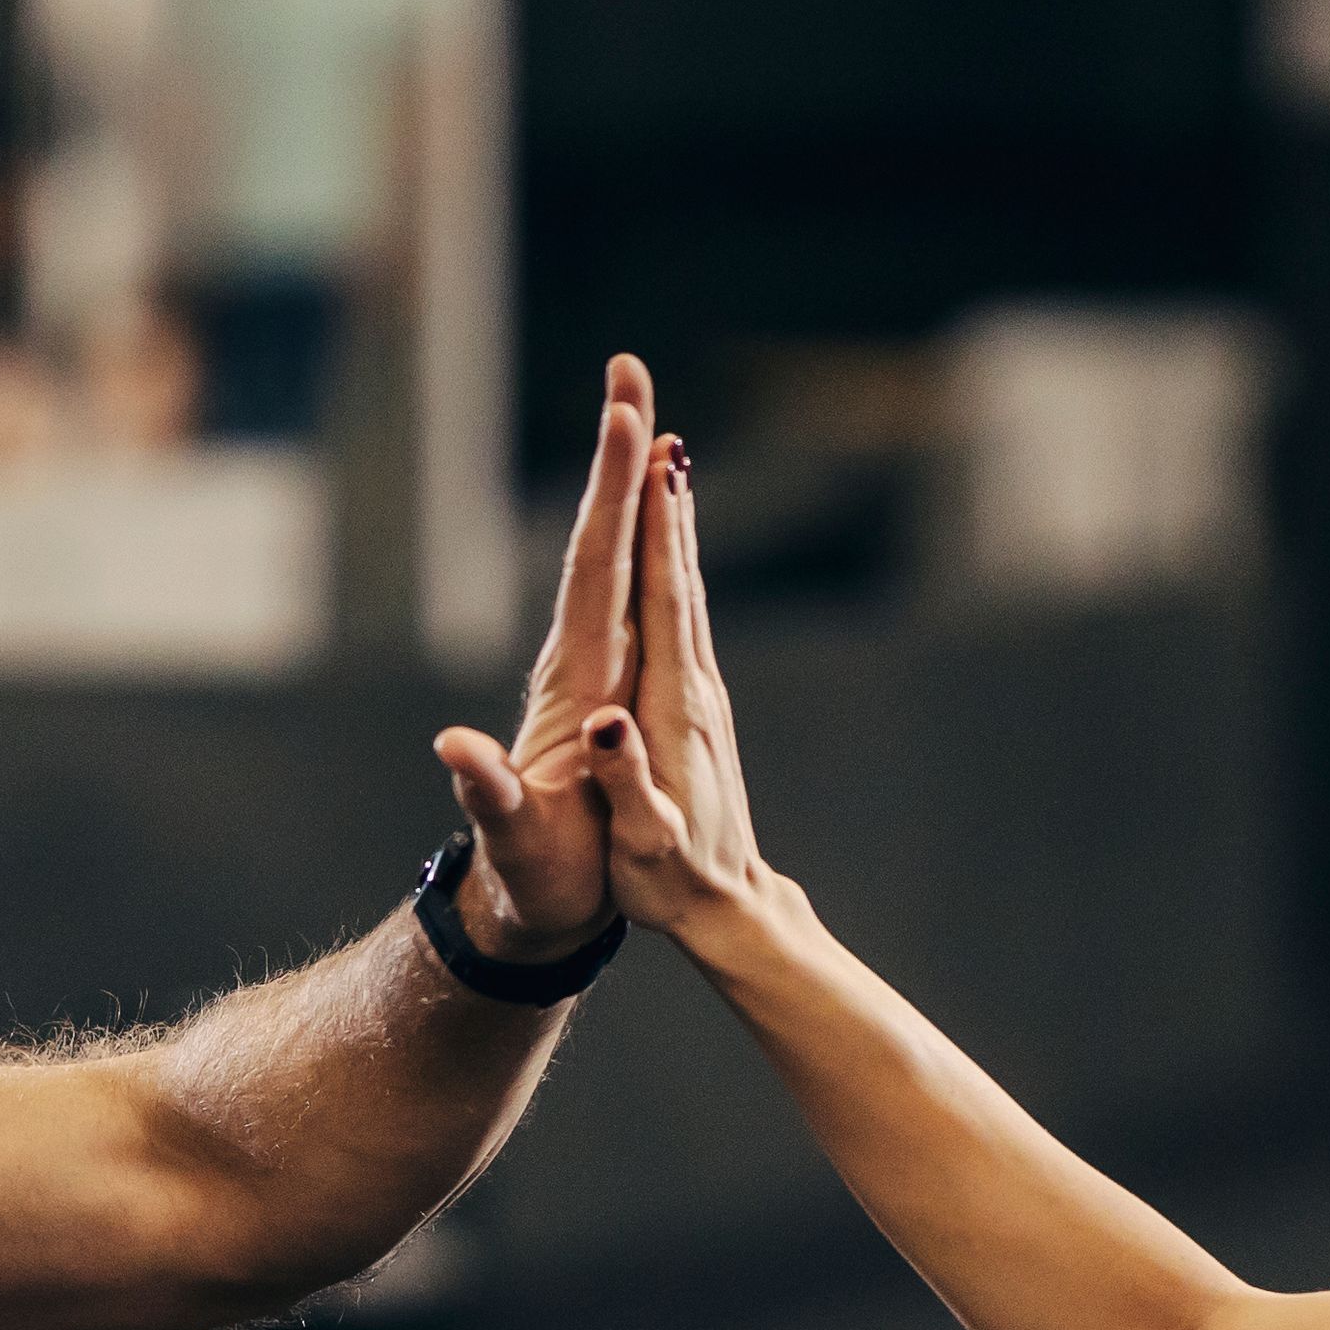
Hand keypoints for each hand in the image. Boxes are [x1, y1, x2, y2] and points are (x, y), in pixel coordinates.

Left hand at [426, 357, 658, 963]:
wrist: (527, 907)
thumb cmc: (532, 877)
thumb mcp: (511, 840)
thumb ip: (485, 794)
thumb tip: (453, 750)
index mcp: (573, 681)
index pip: (595, 570)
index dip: (613, 496)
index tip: (627, 420)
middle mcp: (578, 660)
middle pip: (601, 539)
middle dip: (617, 456)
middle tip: (628, 369)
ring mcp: (590, 672)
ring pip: (615, 559)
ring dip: (631, 488)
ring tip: (647, 416)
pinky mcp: (602, 689)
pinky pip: (628, 596)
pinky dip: (642, 545)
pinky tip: (654, 518)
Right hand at [579, 436, 772, 943]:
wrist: (726, 908)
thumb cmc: (671, 880)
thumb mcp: (643, 840)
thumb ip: (623, 779)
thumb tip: (604, 721)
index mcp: (671, 707)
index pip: (661, 599)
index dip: (654, 529)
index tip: (651, 459)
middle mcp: (694, 687)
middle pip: (676, 574)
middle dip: (664, 498)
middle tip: (653, 420)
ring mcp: (699, 694)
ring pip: (683, 589)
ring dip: (672, 523)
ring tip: (665, 459)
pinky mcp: (696, 707)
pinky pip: (681, 617)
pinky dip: (673, 569)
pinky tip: (668, 550)